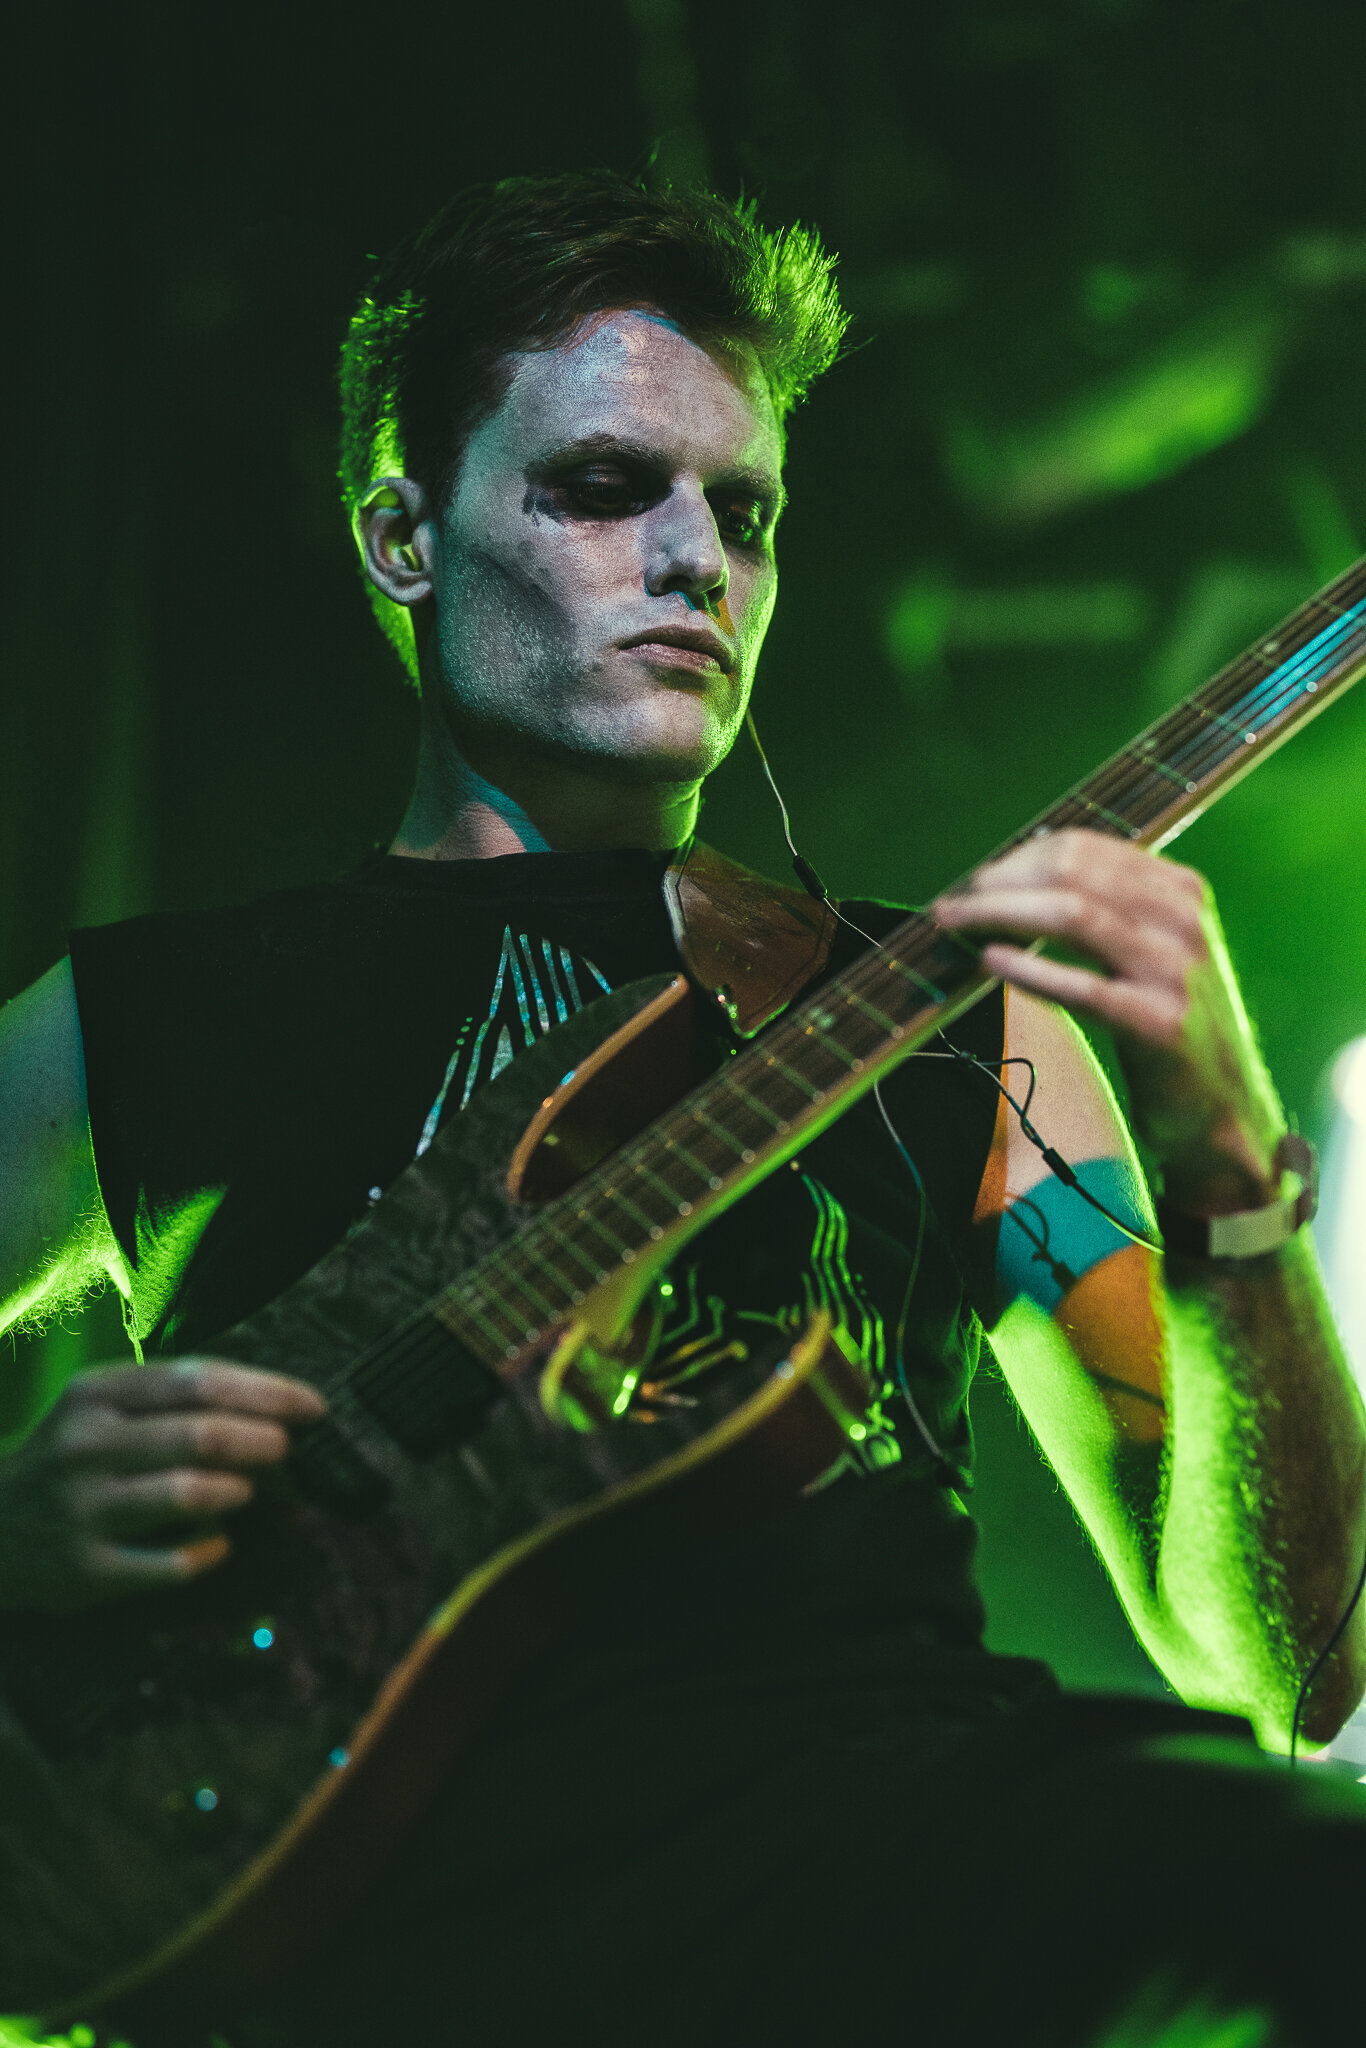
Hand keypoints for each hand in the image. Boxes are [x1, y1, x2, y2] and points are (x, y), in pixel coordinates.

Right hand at [0, 1358, 326, 1612]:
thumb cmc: (69, 1457)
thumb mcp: (100, 1408)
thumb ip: (173, 1402)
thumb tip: (273, 1410)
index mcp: (95, 1394)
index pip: (199, 1380)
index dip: (267, 1392)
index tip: (313, 1406)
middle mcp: (84, 1446)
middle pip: (201, 1435)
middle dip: (262, 1440)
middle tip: (286, 1448)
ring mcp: (81, 1510)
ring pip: (188, 1494)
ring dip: (238, 1491)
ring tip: (249, 1490)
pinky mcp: (84, 1570)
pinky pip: (169, 1563)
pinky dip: (207, 1552)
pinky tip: (219, 1544)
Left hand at [932, 828, 1285, 1213]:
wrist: (1220, 1104)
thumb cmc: (1164, 1021)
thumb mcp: (1147, 949)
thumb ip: (1098, 910)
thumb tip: (1003, 882)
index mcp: (1179, 891)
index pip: (1084, 848)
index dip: (1016, 859)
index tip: (974, 880)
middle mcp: (1183, 921)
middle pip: (1074, 871)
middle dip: (1001, 882)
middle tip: (954, 905)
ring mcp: (1176, 970)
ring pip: (1074, 915)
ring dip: (1002, 914)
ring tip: (958, 926)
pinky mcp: (1162, 1024)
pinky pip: (1083, 987)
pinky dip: (1029, 969)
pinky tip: (991, 963)